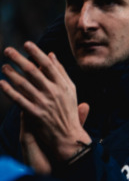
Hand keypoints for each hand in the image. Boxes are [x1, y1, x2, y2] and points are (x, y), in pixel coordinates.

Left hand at [1, 42, 91, 161]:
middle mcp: (53, 92)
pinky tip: (1, 83)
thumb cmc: (68, 111)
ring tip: (4, 66)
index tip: (26, 44)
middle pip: (33, 72)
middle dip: (19, 59)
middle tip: (8, 50)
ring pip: (24, 84)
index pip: (48, 65)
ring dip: (12, 73)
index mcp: (63, 85)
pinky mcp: (34, 113)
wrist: (68, 136)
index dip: (36, 53)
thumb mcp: (70, 90)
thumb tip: (51, 54)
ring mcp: (44, 103)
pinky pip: (19, 99)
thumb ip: (60, 72)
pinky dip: (9, 91)